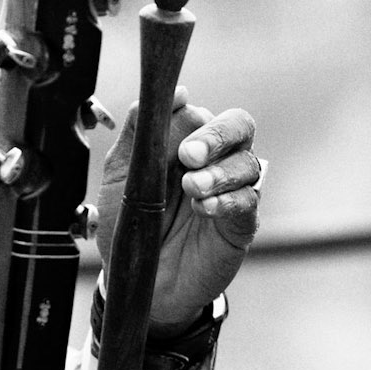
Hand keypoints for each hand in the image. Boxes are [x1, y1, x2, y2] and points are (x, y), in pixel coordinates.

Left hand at [95, 93, 261, 334]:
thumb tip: (178, 92)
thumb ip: (139, 129)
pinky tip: (204, 208)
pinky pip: (249, 201)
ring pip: (248, 163)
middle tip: (188, 155)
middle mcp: (214, 160)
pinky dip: (228, 200)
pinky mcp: (241, 224)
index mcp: (185, 142)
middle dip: (216, 135)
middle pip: (239, 126)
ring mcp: (230, 191)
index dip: (191, 115)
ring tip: (192, 188)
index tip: (176, 124)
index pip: (202, 113)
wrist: (135, 277)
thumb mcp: (121, 172)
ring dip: (219, 172)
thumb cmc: (128, 220)